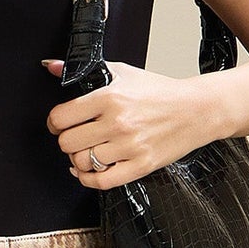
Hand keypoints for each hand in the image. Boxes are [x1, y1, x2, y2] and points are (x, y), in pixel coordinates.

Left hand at [40, 59, 231, 187]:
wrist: (196, 109)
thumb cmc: (159, 92)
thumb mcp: (122, 72)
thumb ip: (84, 71)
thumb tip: (51, 66)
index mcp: (109, 97)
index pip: (61, 117)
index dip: (55, 123)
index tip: (59, 124)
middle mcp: (118, 122)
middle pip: (67, 143)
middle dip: (67, 141)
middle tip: (76, 137)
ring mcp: (130, 146)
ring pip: (82, 163)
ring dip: (79, 160)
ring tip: (87, 151)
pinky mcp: (141, 165)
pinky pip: (102, 181)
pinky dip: (88, 179)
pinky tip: (89, 171)